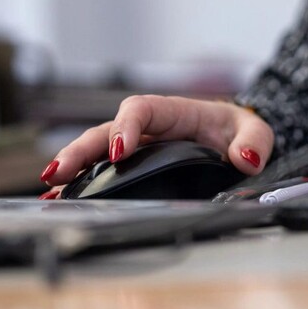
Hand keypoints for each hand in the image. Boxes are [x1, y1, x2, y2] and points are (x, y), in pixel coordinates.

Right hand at [39, 96, 273, 192]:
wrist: (238, 140)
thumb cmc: (240, 131)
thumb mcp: (256, 132)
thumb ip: (255, 141)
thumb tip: (246, 159)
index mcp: (174, 112)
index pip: (142, 109)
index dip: (126, 126)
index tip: (120, 150)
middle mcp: (149, 128)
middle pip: (106, 131)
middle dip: (81, 150)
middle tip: (60, 172)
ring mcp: (138, 147)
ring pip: (97, 151)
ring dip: (73, 167)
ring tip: (51, 189)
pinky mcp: (134, 166)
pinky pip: (102, 171)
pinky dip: (81, 183)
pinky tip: (60, 199)